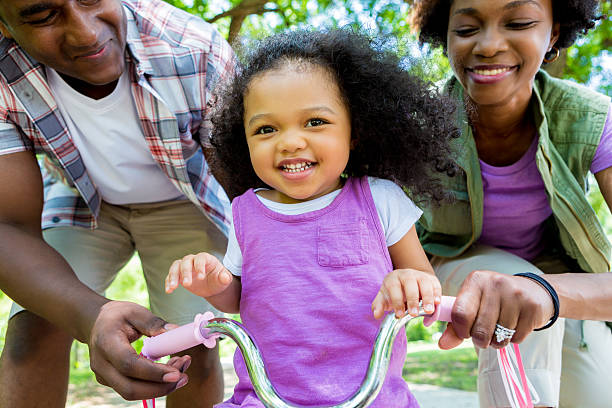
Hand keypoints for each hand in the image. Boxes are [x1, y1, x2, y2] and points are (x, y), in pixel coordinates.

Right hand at [87, 301, 190, 399]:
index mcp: (106, 343)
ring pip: (131, 392)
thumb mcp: (135, 312)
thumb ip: (155, 323)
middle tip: (184, 377)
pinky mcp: (111, 381)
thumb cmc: (117, 315)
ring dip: (159, 387)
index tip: (176, 373)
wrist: (95, 323)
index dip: (153, 372)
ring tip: (182, 373)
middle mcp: (101, 364)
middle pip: (129, 388)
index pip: (129, 364)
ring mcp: (104, 376)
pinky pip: (132, 388)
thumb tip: (176, 333)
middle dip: (160, 387)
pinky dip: (152, 385)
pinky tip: (169, 372)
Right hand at [165, 252, 231, 297]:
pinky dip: (168, 282)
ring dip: (173, 276)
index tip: (201, 277)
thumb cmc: (219, 280)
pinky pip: (171, 275)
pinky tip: (168, 291)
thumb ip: (225, 278)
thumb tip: (225, 278)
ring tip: (172, 287)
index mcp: (206, 259)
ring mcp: (185, 267)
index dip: (200, 266)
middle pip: (186, 262)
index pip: (201, 258)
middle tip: (187, 284)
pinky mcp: (179, 275)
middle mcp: (194, 260)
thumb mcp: (224, 280)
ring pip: (176, 266)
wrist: (212, 286)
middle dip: (185, 272)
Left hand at [371, 269, 441, 318]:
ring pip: (424, 283)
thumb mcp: (384, 297)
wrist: (408, 281)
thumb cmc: (394, 292)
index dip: (397, 302)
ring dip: (427, 297)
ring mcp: (420, 275)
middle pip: (410, 283)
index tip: (399, 315)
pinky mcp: (431, 278)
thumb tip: (376, 314)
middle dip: (412, 300)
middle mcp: (406, 274)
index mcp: (393, 278)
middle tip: (414, 314)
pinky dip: (437, 293)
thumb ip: (379, 305)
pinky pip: (435, 284)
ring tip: (428, 311)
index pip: (394, 288)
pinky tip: (437, 303)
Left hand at [438, 270, 553, 349]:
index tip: (464, 332)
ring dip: (497, 341)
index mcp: (475, 280)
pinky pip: (517, 338)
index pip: (460, 313)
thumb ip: (455, 325)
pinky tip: (515, 325)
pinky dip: (513, 339)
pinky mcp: (532, 307)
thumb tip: (442, 344)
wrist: (533, 290)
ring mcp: (515, 295)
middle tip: (483, 336)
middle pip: (480, 330)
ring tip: (500, 328)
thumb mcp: (473, 304)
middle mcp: (495, 284)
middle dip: (480, 340)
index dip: (460, 330)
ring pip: (499, 337)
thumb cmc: (493, 300)